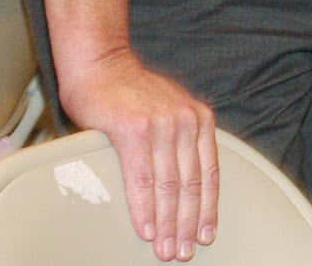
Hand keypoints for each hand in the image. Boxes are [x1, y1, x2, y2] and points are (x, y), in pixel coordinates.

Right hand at [56, 48, 217, 261]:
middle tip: (183, 252)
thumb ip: (181, 140)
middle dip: (187, 224)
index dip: (208, 208)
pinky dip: (145, 208)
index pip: (209, 172)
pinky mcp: (133, 130)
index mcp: (199, 118)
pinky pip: (142, 178)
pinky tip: (146, 229)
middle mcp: (185, 121)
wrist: (102, 65)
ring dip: (167, 224)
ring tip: (165, 249)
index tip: (206, 234)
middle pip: (191, 184)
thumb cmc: (131, 94)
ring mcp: (161, 125)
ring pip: (169, 186)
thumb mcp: (171, 111)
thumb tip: (184, 185)